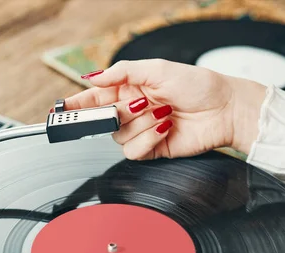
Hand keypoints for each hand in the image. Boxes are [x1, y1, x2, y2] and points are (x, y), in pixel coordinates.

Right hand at [64, 59, 266, 159]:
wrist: (224, 110)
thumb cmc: (197, 85)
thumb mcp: (157, 69)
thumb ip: (122, 72)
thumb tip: (92, 77)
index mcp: (130, 89)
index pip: (96, 98)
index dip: (76, 104)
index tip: (60, 109)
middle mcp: (132, 111)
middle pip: (103, 119)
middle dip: (118, 112)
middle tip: (135, 105)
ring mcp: (141, 131)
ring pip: (118, 137)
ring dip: (141, 125)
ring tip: (163, 112)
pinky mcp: (151, 149)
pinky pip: (133, 151)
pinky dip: (149, 139)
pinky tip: (166, 127)